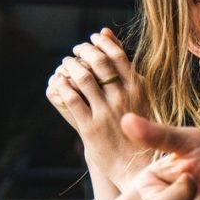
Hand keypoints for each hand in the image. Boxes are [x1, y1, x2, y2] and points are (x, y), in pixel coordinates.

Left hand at [45, 28, 151, 189]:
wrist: (137, 165)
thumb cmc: (140, 128)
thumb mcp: (140, 96)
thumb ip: (125, 68)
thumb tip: (108, 34)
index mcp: (139, 89)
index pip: (118, 55)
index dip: (102, 43)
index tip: (93, 39)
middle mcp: (123, 98)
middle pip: (99, 62)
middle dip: (84, 50)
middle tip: (76, 49)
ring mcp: (106, 113)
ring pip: (83, 78)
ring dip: (70, 65)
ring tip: (66, 63)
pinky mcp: (90, 128)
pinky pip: (71, 99)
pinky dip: (62, 86)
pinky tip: (60, 82)